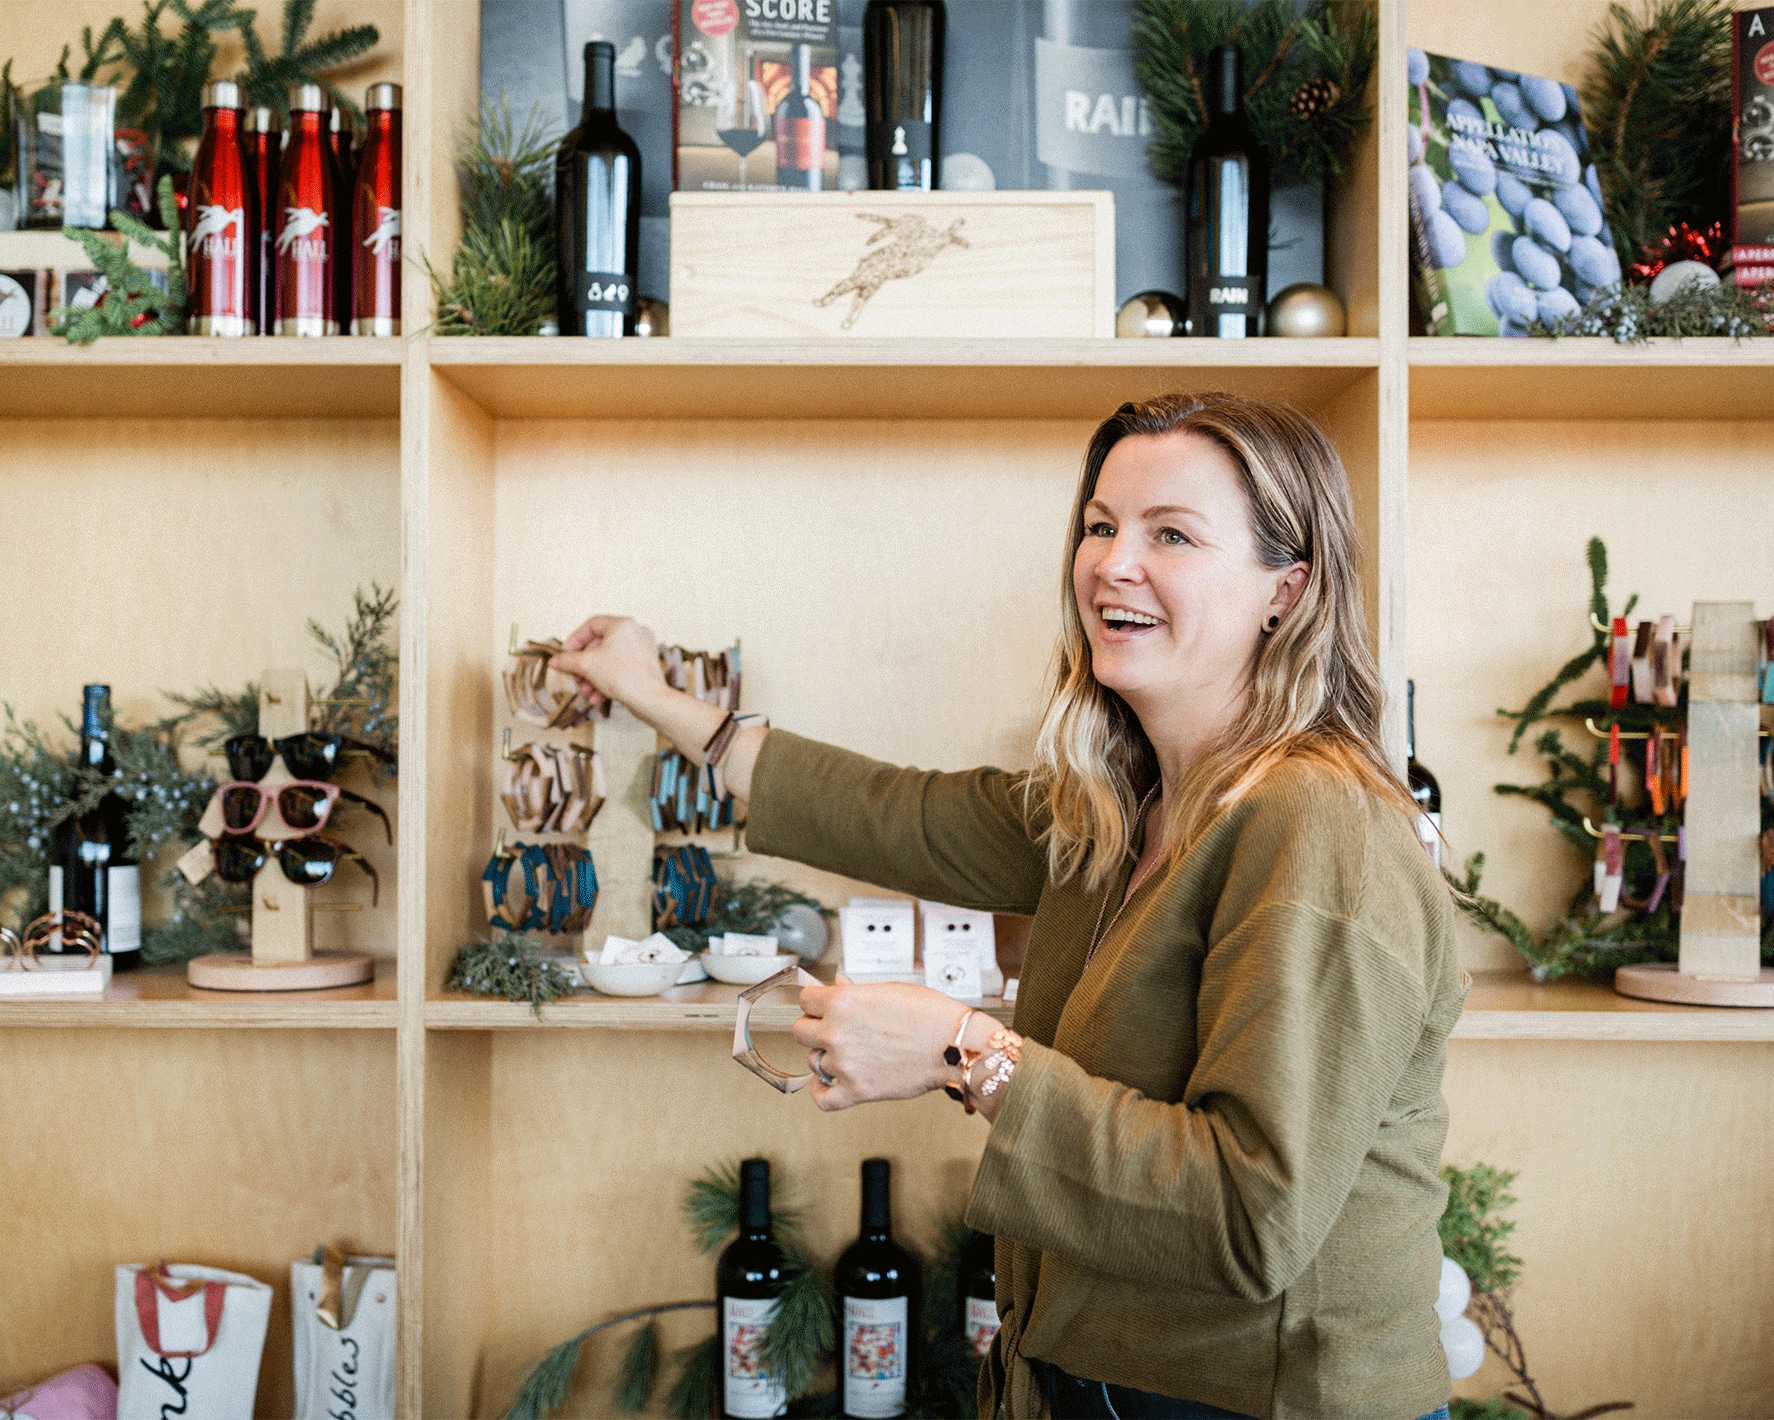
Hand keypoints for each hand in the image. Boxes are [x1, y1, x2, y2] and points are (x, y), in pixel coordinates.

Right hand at [550, 615, 668, 715]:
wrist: (650, 700)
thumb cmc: (623, 677)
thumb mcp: (587, 666)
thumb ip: (568, 661)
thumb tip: (554, 661)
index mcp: (623, 624)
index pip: (592, 625)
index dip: (575, 640)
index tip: (565, 654)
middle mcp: (635, 632)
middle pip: (599, 645)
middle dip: (584, 665)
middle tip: (574, 677)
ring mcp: (642, 648)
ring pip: (608, 659)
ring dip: (593, 676)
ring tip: (585, 691)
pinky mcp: (645, 664)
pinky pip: (620, 668)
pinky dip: (606, 680)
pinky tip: (596, 697)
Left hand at [791, 979, 973, 1111]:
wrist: (953, 1045)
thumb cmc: (929, 1014)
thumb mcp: (887, 990)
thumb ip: (854, 991)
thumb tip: (836, 986)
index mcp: (842, 1002)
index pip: (804, 1000)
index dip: (815, 1003)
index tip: (821, 1007)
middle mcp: (836, 1032)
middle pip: (800, 1031)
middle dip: (815, 1029)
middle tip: (834, 1030)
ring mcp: (844, 1064)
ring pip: (813, 1062)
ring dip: (827, 1058)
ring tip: (849, 1054)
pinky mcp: (856, 1091)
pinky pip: (822, 1098)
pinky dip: (821, 1092)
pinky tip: (827, 1084)